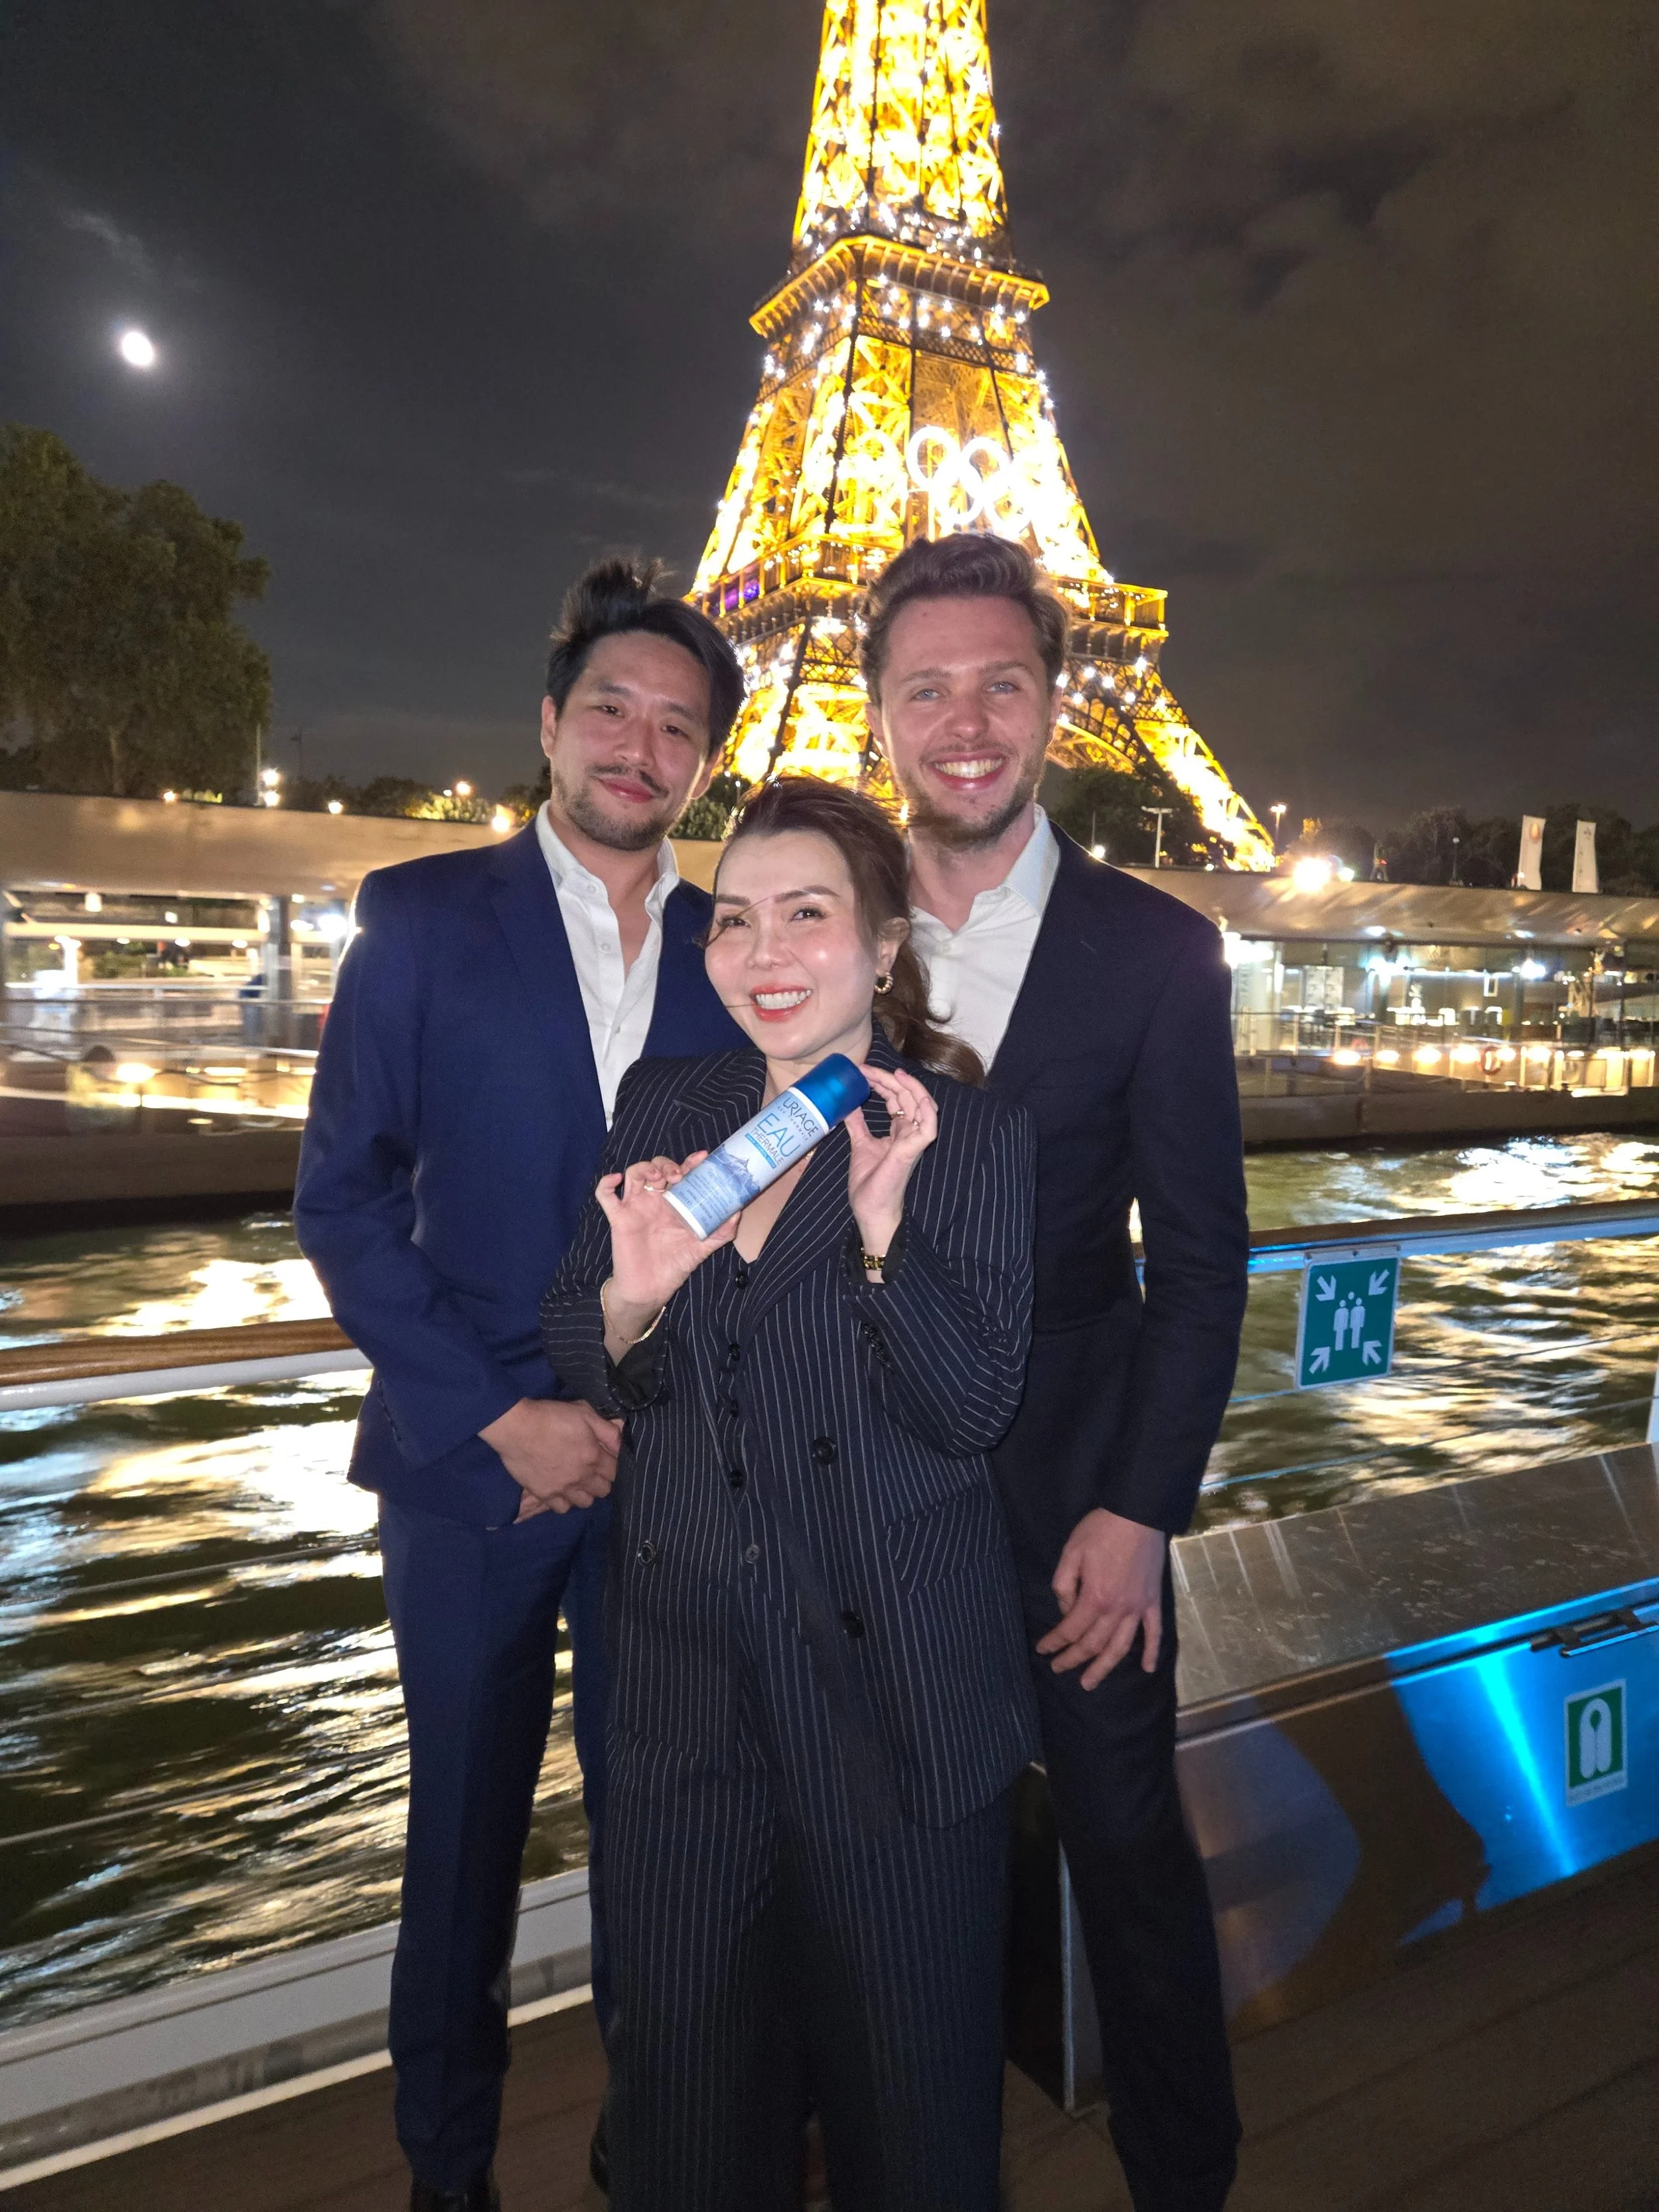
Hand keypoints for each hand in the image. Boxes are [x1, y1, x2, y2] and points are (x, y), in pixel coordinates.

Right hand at [479, 1397, 620, 1518]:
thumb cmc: (550, 1416)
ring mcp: (563, 1488)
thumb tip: (622, 1444)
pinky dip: (565, 1501)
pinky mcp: (545, 1495)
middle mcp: (582, 1477)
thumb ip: (607, 1431)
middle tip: (593, 1470)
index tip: (607, 1459)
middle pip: (604, 1490)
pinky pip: (563, 1508)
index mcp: (593, 1456)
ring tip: (579, 1482)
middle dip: (602, 1480)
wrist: (516, 1427)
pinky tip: (562, 1490)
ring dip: (586, 1493)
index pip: (616, 1472)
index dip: (614, 1465)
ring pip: (586, 1502)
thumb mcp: (584, 1413)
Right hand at [596, 1153, 736, 1338]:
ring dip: (645, 1168)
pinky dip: (606, 1183)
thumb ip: (721, 1232)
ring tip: (658, 1179)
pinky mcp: (619, 1218)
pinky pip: (605, 1195)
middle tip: (679, 1176)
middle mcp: (655, 1200)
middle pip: (657, 1166)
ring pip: (634, 1173)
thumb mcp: (703, 1248)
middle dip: (668, 1164)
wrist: (651, 1289)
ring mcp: (635, 1206)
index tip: (702, 1158)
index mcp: (676, 1202)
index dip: (690, 1161)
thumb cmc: (674, 1265)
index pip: (682, 1172)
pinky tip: (616, 1180)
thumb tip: (737, 1213)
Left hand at [846, 1065, 936, 1260]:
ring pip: (922, 1105)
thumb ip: (858, 1125)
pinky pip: (928, 1126)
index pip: (897, 1099)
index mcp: (900, 1132)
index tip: (863, 1072)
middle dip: (889, 1079)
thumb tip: (847, 1104)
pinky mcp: (913, 1150)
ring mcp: (914, 1141)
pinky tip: (912, 1094)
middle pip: (907, 1097)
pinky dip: (925, 1108)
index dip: (883, 1083)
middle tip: (867, 1069)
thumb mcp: (860, 1145)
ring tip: (892, 1073)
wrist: (870, 1211)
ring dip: (908, 1086)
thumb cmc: (870, 1184)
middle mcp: (910, 1134)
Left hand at [1036, 1508, 1166, 1689]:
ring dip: (1104, 1668)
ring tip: (1090, 1683)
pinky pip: (1155, 1633)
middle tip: (1060, 1669)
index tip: (1043, 1650)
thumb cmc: (1101, 1530)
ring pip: (1121, 1647)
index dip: (1055, 1642)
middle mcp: (1118, 1610)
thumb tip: (1066, 1611)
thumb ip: (1064, 1585)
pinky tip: (1146, 1669)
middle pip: (1093, 1644)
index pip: (1071, 1629)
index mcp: (1095, 1597)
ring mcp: (1138, 1608)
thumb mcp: (1071, 1552)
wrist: (1138, 1514)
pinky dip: (1151, 1653)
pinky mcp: (1153, 1602)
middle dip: (1074, 1660)